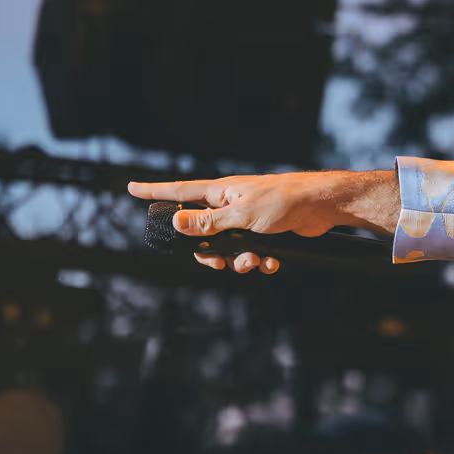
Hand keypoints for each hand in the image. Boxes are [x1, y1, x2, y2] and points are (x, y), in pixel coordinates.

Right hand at [126, 169, 399, 272]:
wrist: (322, 206)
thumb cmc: (284, 202)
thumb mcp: (243, 215)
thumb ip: (209, 223)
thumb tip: (177, 222)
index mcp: (220, 193)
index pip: (179, 191)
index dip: (154, 192)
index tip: (131, 187)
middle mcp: (230, 203)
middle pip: (202, 233)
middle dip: (211, 255)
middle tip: (221, 265)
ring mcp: (247, 218)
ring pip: (228, 248)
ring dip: (239, 261)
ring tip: (256, 262)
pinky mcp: (265, 231)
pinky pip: (251, 252)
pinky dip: (259, 261)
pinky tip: (273, 263)